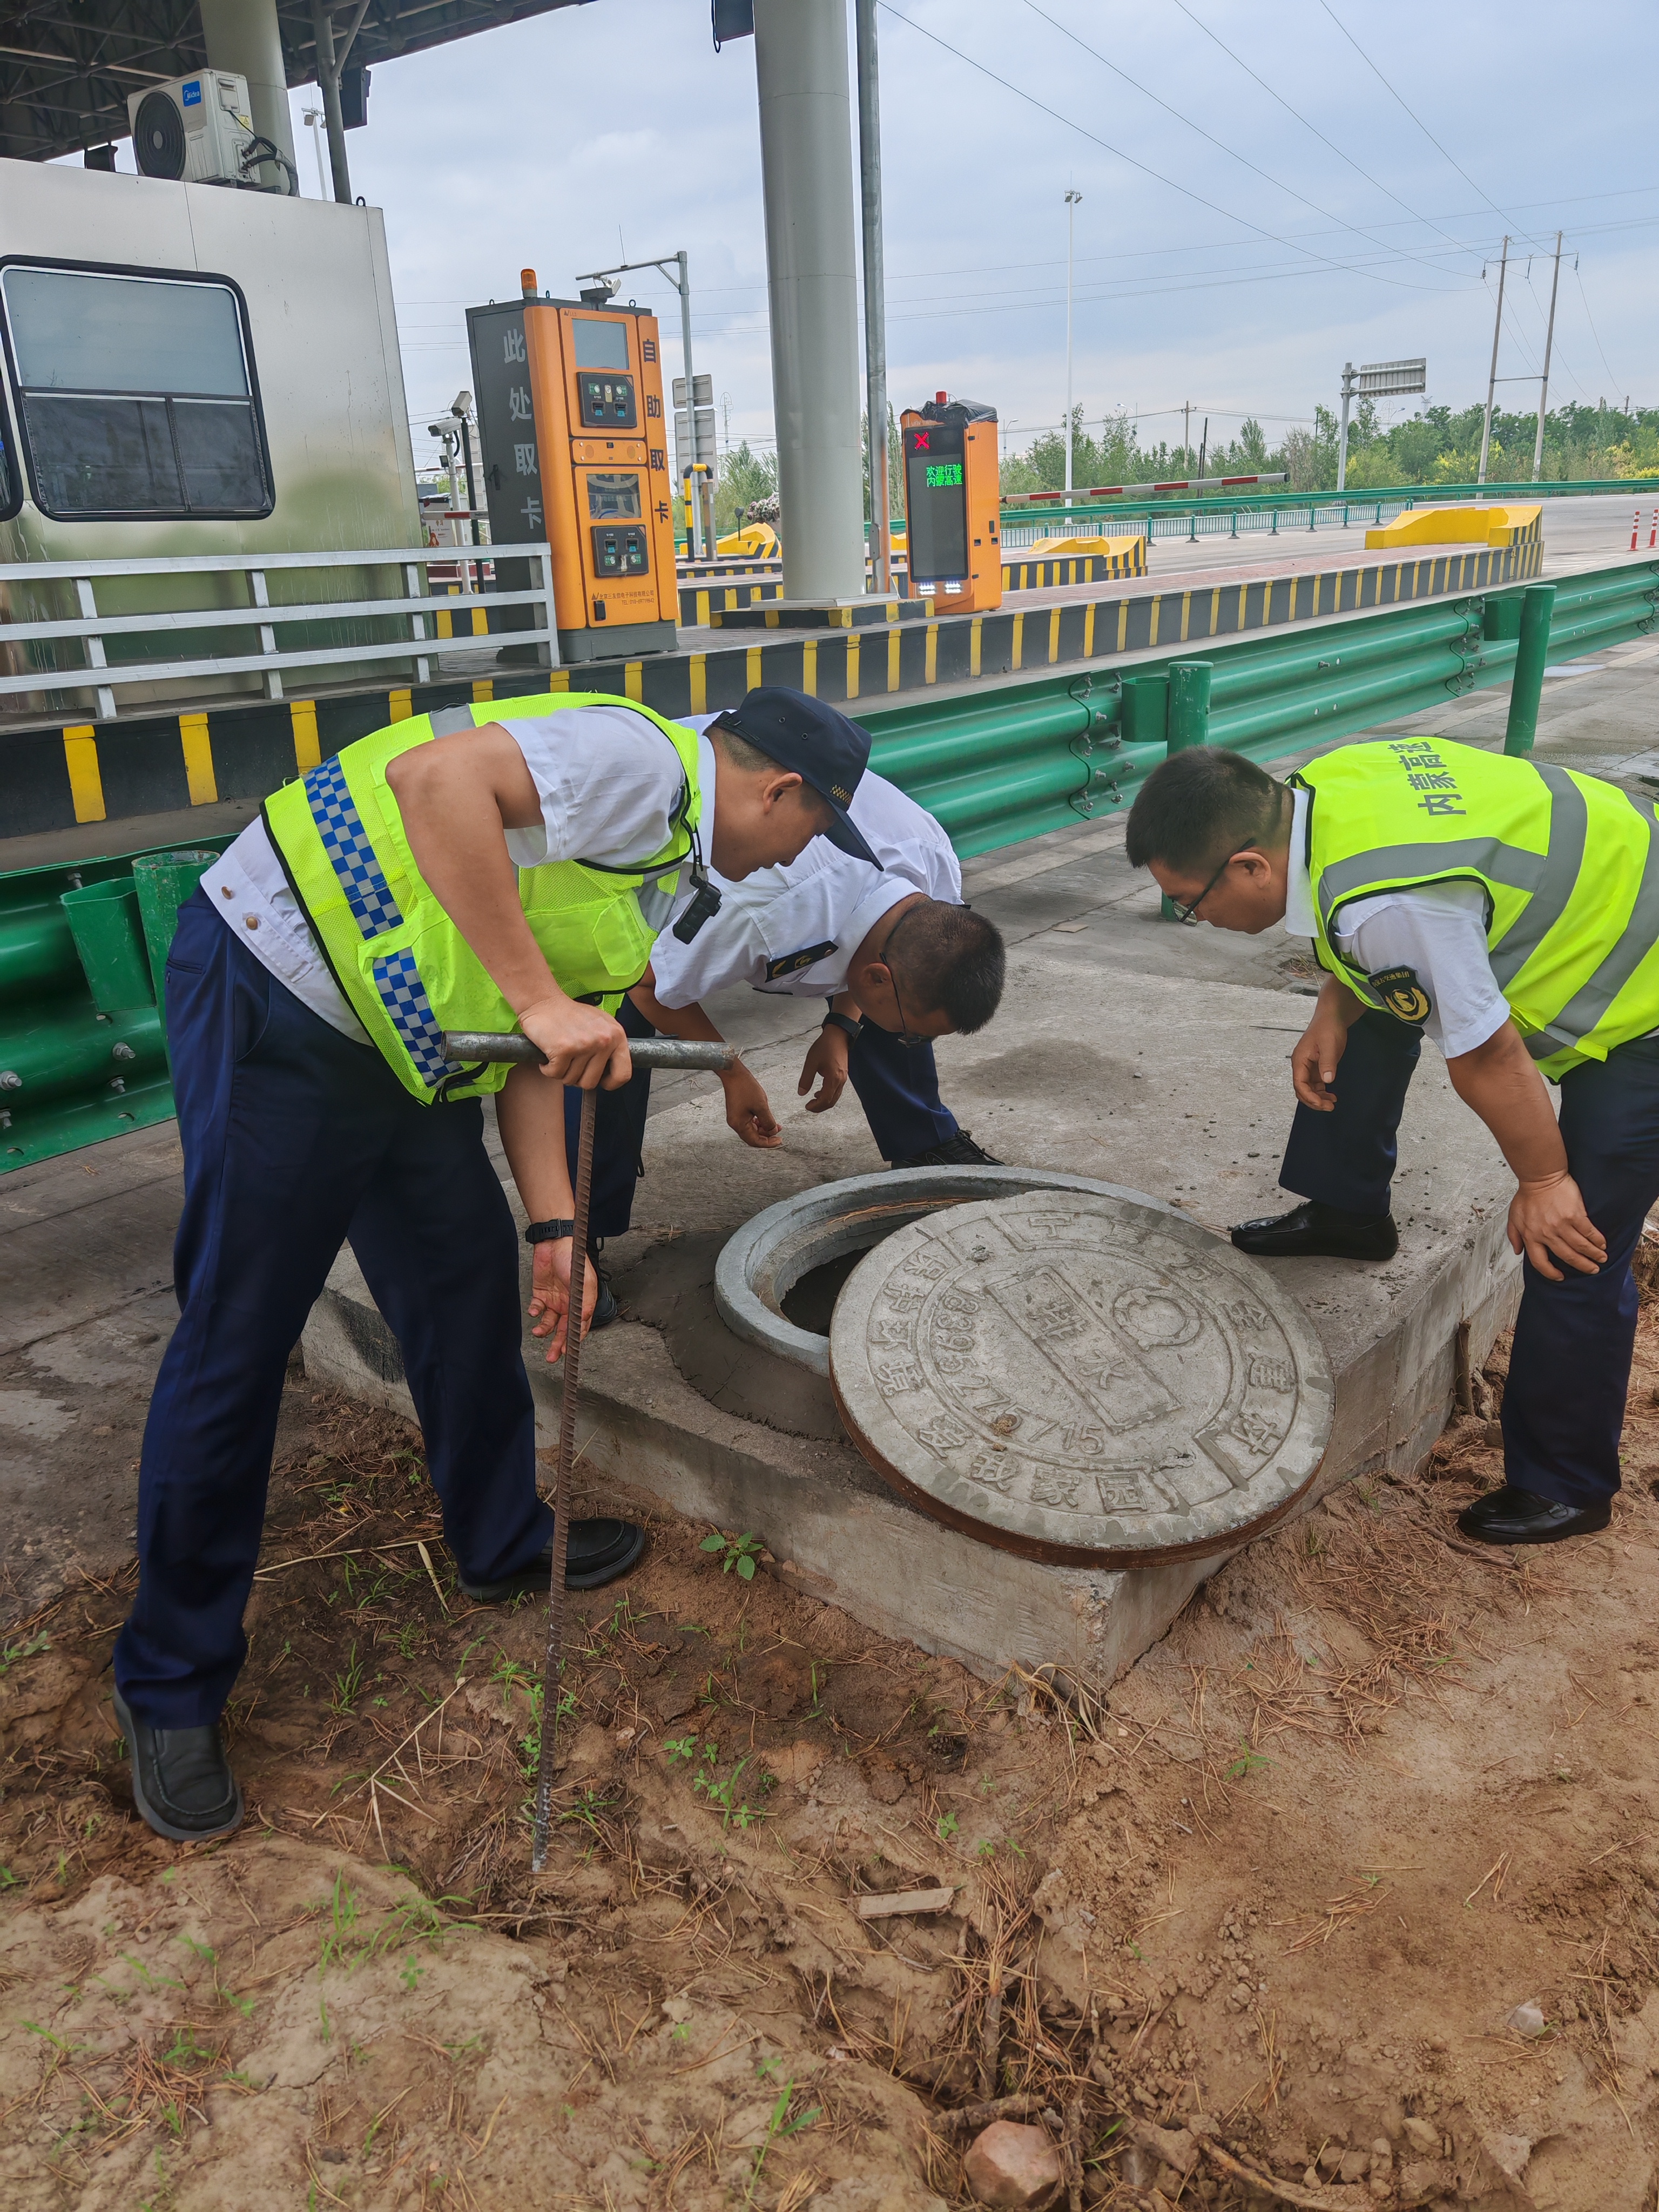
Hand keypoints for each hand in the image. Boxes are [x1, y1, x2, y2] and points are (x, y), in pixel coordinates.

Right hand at [517, 993, 629, 1089]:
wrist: (542, 1001)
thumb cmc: (569, 1014)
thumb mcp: (600, 1025)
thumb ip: (610, 1046)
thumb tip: (612, 1073)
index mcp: (616, 1035)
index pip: (623, 1074)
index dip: (610, 1083)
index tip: (601, 1081)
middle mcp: (603, 1040)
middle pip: (591, 1082)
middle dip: (577, 1078)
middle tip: (570, 1064)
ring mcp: (584, 1045)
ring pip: (572, 1079)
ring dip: (561, 1072)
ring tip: (559, 1055)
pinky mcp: (563, 1049)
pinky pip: (556, 1074)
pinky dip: (548, 1069)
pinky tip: (548, 1056)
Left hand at [528, 1237, 599, 1362]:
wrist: (553, 1242)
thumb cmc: (573, 1259)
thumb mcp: (584, 1283)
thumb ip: (585, 1304)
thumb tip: (584, 1322)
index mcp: (582, 1302)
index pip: (579, 1326)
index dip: (574, 1340)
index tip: (568, 1351)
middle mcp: (568, 1303)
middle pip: (563, 1329)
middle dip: (558, 1344)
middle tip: (553, 1356)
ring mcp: (554, 1299)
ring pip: (548, 1322)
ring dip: (544, 1330)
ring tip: (539, 1333)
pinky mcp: (540, 1293)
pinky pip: (537, 1309)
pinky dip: (535, 1313)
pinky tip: (535, 1313)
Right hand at [722, 1064, 781, 1147]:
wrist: (734, 1073)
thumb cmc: (745, 1087)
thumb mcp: (761, 1106)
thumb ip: (768, 1121)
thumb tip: (773, 1131)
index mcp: (739, 1124)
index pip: (755, 1141)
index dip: (768, 1143)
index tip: (778, 1140)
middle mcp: (735, 1123)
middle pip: (753, 1137)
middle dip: (767, 1136)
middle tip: (779, 1132)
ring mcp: (735, 1117)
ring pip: (752, 1130)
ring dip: (764, 1129)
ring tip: (775, 1125)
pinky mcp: (737, 1112)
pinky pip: (749, 1122)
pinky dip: (759, 1122)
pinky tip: (766, 1118)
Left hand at [798, 1026, 849, 1113]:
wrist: (838, 1035)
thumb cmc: (826, 1046)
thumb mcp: (811, 1062)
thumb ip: (806, 1079)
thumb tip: (801, 1092)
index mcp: (833, 1079)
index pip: (825, 1100)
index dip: (816, 1106)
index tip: (807, 1106)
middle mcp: (840, 1081)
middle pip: (831, 1102)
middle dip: (820, 1107)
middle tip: (809, 1107)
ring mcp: (843, 1078)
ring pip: (835, 1097)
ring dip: (824, 1102)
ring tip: (813, 1100)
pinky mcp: (843, 1075)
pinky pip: (836, 1091)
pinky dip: (828, 1095)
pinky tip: (820, 1092)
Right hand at [1290, 1005, 1351, 1111]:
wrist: (1332, 1016)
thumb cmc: (1328, 1027)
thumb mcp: (1329, 1044)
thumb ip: (1327, 1063)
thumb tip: (1327, 1081)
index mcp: (1300, 1060)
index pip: (1299, 1084)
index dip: (1309, 1096)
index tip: (1321, 1103)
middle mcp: (1301, 1065)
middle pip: (1302, 1090)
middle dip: (1313, 1101)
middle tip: (1329, 1107)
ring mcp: (1309, 1067)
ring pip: (1309, 1089)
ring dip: (1318, 1098)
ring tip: (1332, 1103)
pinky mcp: (1317, 1067)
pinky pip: (1316, 1084)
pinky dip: (1322, 1092)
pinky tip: (1331, 1095)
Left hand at [1507, 1172, 1606, 1281]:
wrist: (1540, 1177)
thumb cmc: (1527, 1195)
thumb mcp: (1514, 1217)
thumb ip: (1514, 1235)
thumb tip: (1518, 1251)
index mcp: (1531, 1236)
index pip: (1540, 1262)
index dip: (1550, 1273)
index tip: (1560, 1276)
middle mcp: (1546, 1234)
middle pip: (1566, 1257)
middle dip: (1582, 1266)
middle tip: (1592, 1270)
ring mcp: (1561, 1225)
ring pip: (1580, 1247)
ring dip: (1592, 1255)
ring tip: (1601, 1259)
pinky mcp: (1574, 1215)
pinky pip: (1588, 1232)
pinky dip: (1597, 1240)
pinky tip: (1602, 1244)